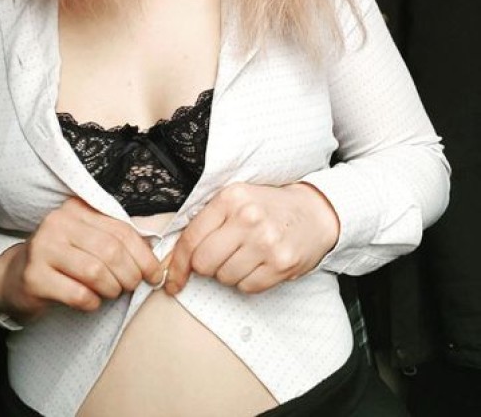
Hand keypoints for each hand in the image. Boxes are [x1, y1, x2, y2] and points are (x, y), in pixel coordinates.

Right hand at [0, 197, 163, 320]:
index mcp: (76, 209)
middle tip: (130, 287)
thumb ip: (116, 243)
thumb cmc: (61, 261)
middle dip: (129, 274)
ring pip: (96, 272)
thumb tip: (156, 262)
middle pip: (111, 251)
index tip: (154, 274)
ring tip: (110, 293)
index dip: (143, 255)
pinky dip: (92, 303)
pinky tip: (90, 302)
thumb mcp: (86, 241)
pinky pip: (78, 294)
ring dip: (112, 289)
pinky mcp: (34, 277)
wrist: (13, 278)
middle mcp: (58, 223)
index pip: (121, 230)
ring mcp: (43, 248)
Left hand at [165, 182, 339, 294]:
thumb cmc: (268, 208)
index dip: (177, 264)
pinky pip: (247, 287)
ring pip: (225, 278)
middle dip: (206, 266)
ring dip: (229, 273)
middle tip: (221, 256)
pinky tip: (258, 264)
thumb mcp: (236, 199)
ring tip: (245, 255)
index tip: (172, 280)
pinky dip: (248, 281)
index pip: (191, 238)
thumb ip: (207, 221)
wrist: (314, 213)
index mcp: (230, 198)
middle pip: (204, 263)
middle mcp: (248, 218)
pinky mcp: (281, 264)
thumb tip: (173, 257)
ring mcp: (266, 242)